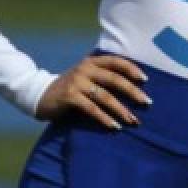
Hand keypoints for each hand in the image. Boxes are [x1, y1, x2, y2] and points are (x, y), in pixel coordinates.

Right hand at [35, 54, 149, 129]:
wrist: (40, 95)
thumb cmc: (71, 88)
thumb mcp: (86, 77)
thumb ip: (103, 77)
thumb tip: (134, 88)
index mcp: (92, 62)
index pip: (116, 61)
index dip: (132, 69)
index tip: (146, 80)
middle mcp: (85, 69)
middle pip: (115, 79)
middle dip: (133, 92)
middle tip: (147, 103)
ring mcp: (77, 82)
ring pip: (105, 96)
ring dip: (121, 110)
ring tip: (133, 120)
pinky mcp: (70, 96)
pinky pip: (92, 109)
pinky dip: (105, 118)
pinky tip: (114, 126)